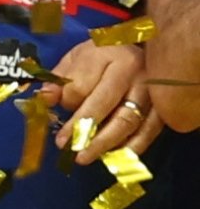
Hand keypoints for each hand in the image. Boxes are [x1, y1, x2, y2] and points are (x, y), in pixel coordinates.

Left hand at [45, 36, 163, 165]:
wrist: (137, 51)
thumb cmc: (101, 58)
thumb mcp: (75, 60)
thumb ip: (59, 80)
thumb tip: (45, 99)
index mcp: (106, 55)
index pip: (82, 85)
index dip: (67, 103)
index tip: (56, 113)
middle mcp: (132, 71)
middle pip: (106, 105)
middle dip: (84, 130)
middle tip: (69, 148)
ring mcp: (152, 89)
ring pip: (128, 120)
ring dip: (105, 143)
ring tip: (85, 156)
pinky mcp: (164, 106)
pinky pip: (149, 130)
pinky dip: (132, 146)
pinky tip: (114, 156)